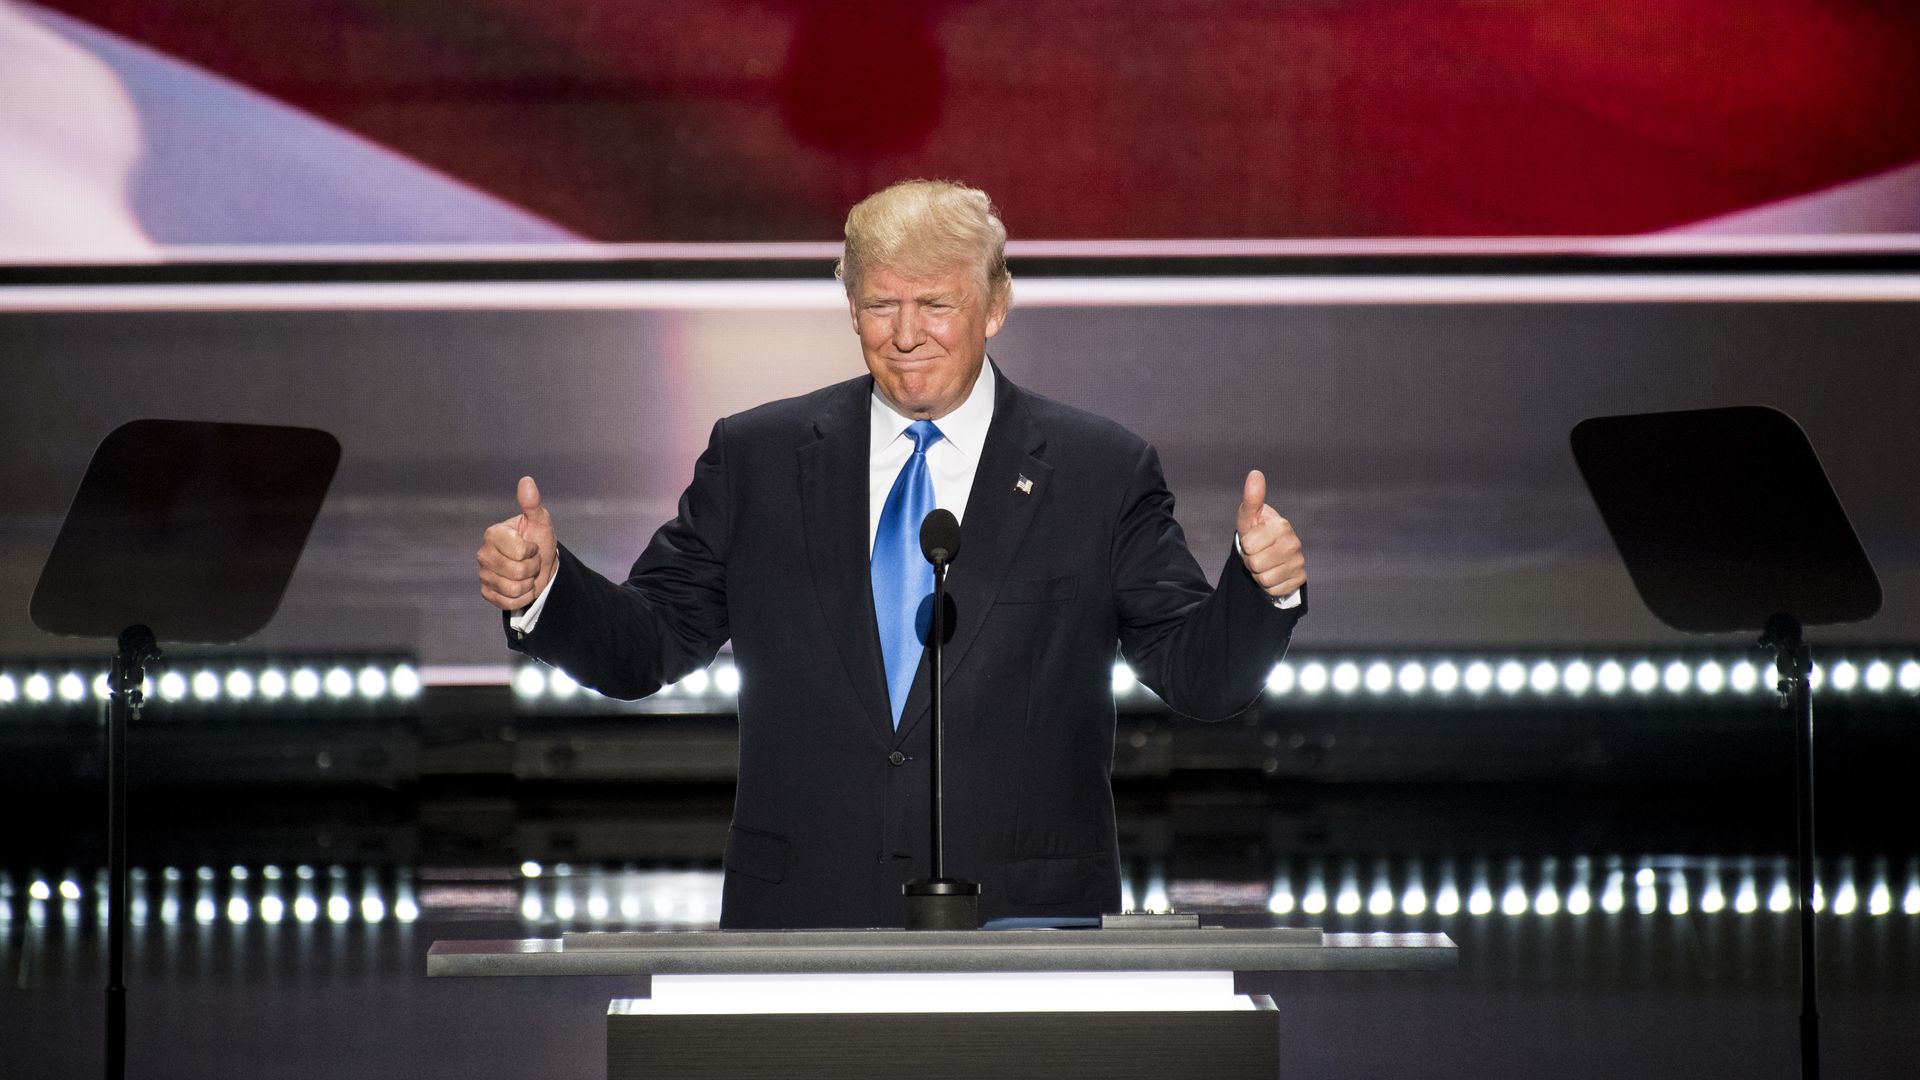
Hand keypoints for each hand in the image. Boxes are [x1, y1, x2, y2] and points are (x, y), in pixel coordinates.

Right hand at [477, 475, 557, 612]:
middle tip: (532, 561)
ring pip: (514, 589)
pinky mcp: (487, 593)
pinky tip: (522, 587)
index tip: (532, 546)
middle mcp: (483, 554)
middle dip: (533, 568)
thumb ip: (532, 504)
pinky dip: (523, 597)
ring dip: (529, 583)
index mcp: (493, 534)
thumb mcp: (541, 521)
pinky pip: (509, 603)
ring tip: (528, 573)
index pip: (519, 552)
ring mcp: (483, 574)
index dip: (533, 551)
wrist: (542, 565)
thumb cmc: (539, 539)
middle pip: (518, 572)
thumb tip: (526, 480)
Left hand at [1235, 469, 1305, 599]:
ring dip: (1258, 574)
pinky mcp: (1300, 579)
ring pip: (1264, 579)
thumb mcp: (1249, 516)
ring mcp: (1299, 562)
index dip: (1244, 545)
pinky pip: (1274, 590)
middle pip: (1255, 564)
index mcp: (1282, 525)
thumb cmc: (1257, 531)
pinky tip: (1272, 574)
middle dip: (1250, 561)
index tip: (1251, 541)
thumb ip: (1251, 498)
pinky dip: (1268, 586)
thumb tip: (1255, 473)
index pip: (1248, 545)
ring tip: (1263, 563)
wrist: (1270, 552)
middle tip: (1256, 554)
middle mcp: (1294, 543)